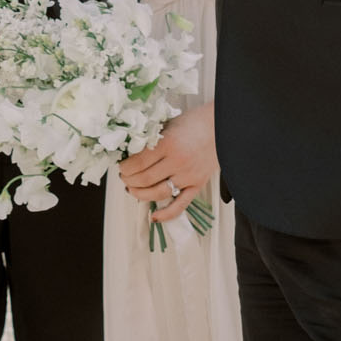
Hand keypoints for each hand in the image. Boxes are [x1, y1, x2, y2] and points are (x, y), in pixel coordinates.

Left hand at [118, 102, 216, 224]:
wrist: (219, 127)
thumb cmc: (192, 123)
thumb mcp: (167, 125)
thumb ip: (151, 139)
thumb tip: (129, 152)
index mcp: (168, 143)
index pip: (138, 162)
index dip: (125, 167)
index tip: (120, 167)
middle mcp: (178, 162)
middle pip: (145, 179)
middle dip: (129, 180)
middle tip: (123, 177)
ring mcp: (188, 176)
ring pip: (158, 193)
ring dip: (140, 194)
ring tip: (132, 190)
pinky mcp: (197, 185)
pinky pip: (180, 205)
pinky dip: (166, 214)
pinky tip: (154, 217)